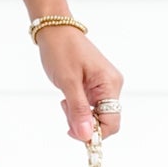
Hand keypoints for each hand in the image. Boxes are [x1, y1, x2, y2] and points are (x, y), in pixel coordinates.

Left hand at [34, 26, 122, 142]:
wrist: (55, 30)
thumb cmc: (62, 50)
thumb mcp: (68, 82)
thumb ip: (78, 110)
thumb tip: (86, 136)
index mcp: (110, 84)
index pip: (112, 122)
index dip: (95, 133)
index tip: (73, 132)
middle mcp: (112, 86)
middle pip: (105, 120)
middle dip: (84, 123)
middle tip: (64, 109)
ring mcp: (104, 86)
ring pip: (96, 115)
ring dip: (79, 115)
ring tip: (64, 100)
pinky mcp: (95, 86)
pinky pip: (90, 106)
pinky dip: (78, 108)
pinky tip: (67, 97)